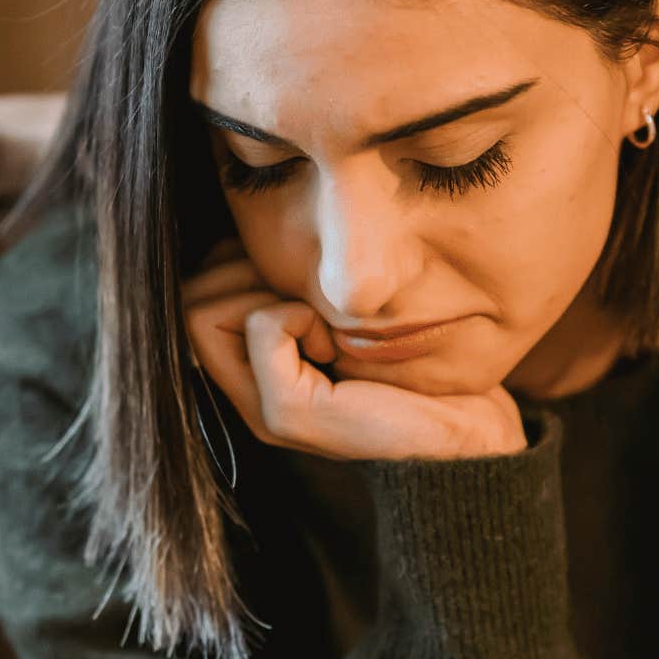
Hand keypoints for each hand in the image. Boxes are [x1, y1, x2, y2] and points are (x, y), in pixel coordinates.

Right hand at [182, 244, 525, 460]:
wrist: (471, 433)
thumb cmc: (421, 369)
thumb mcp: (347, 316)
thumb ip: (297, 287)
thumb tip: (251, 225)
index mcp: (259, 373)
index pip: (196, 292)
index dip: (236, 268)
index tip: (300, 288)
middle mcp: (250, 393)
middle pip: (187, 301)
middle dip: (238, 275)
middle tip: (304, 299)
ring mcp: (263, 409)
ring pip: (201, 311)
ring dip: (259, 293)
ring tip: (317, 321)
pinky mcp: (287, 415)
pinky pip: (261, 325)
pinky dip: (294, 315)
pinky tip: (334, 342)